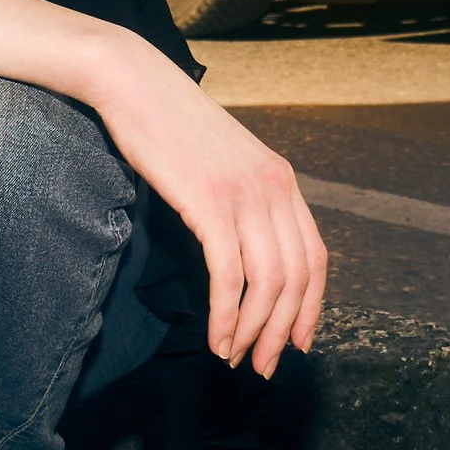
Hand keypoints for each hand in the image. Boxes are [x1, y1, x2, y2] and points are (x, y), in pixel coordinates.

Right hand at [84, 39, 328, 377]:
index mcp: (282, 179)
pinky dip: (226, 316)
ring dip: (254, 332)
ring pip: (266, 283)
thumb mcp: (221, 161)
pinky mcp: (210, 202)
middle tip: (263, 367)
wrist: (134, 82)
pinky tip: (218, 339)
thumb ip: (242, 198)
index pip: (315, 257)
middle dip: (283, 332)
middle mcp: (274, 188)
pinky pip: (228, 275)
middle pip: (295, 278)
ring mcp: (244, 194)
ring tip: (236, 361)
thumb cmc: (167, 124)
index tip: (297, 342)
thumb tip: (243, 246)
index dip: (312, 307)